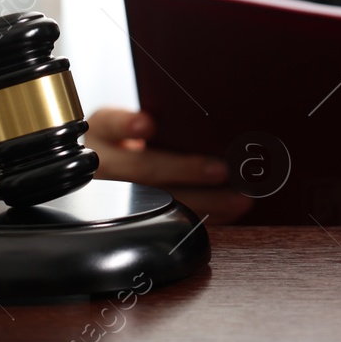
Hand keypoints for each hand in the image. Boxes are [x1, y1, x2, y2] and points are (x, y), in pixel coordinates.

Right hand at [86, 107, 252, 223]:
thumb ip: (163, 120)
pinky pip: (169, 221)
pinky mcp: (135, 218)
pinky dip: (204, 217)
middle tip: (222, 170)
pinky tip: (228, 211)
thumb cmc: (135, 139)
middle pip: (141, 169)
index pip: (110, 124)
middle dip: (184, 170)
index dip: (128, 125)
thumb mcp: (136, 123)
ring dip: (204, 202)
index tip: (148, 125)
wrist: (113, 167)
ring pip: (158, 202)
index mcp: (103, 132)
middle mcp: (104, 164)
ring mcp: (116, 195)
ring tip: (238, 198)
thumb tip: (212, 123)